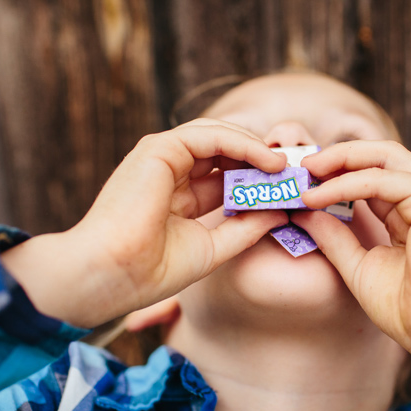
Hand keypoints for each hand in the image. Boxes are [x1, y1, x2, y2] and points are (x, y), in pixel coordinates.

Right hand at [1, 120, 287, 327]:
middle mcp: (170, 171)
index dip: (261, 180)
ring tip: (291, 166)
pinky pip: (211, 135)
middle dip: (266, 159)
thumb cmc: (150, 271)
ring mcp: (162, 157)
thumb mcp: (213, 248)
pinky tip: (271, 161)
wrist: (108, 275)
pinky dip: (244, 144)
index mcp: (178, 195)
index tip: (295, 189)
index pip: (228, 176)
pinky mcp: (159, 149)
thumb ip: (245, 227)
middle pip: (228, 153)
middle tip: (302, 170)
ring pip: (222, 138)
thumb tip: (282, 211)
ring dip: (260, 149)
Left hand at [293, 141, 410, 386]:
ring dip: (339, 161)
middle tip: (301, 166)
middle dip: (338, 156)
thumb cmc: (410, 311)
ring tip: (305, 174)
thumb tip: (303, 212)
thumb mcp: (360, 266)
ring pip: (382, 156)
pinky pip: (380, 180)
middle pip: (381, 154)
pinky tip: (317, 196)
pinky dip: (345, 184)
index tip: (302, 181)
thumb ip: (335, 237)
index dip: (338, 172)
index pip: (374, 174)